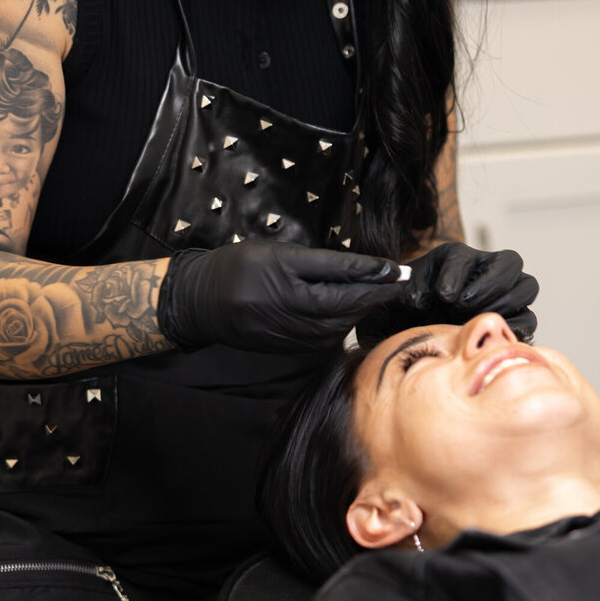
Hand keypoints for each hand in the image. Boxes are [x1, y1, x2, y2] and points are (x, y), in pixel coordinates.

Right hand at [157, 242, 408, 353]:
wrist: (200, 303)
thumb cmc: (237, 267)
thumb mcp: (274, 252)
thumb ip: (316, 262)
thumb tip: (360, 269)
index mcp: (287, 279)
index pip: (341, 275)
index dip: (373, 272)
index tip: (398, 269)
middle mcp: (290, 309)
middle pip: (346, 304)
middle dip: (376, 293)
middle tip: (399, 281)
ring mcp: (288, 334)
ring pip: (339, 325)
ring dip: (363, 311)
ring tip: (380, 294)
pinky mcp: (287, 348)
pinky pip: (324, 340)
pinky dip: (344, 326)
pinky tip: (353, 314)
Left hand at [355, 241, 537, 348]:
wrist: (404, 342)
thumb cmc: (398, 317)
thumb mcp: (392, 299)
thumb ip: (402, 292)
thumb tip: (422, 299)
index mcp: (453, 260)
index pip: (466, 256)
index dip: (457, 272)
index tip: (442, 294)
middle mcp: (482, 272)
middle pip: (511, 263)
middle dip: (487, 285)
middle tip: (463, 306)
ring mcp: (501, 297)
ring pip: (526, 287)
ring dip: (503, 304)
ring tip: (477, 321)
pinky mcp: (512, 323)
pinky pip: (527, 321)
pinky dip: (516, 329)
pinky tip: (491, 338)